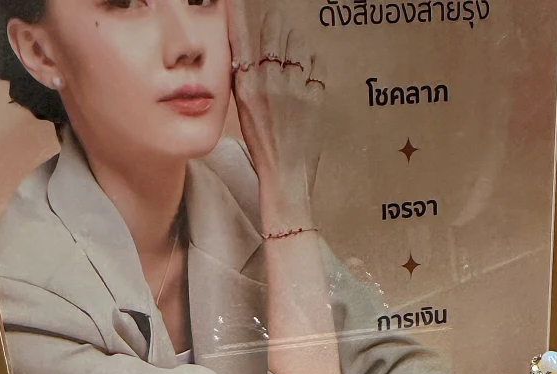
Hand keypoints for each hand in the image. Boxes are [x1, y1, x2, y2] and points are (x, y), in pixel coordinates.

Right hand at [228, 2, 326, 230]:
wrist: (286, 175)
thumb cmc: (263, 145)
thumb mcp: (244, 109)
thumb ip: (246, 79)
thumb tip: (248, 56)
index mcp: (246, 85)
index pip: (239, 38)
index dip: (238, 14)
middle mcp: (269, 81)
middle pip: (274, 36)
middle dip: (277, 29)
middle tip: (278, 27)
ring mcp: (294, 88)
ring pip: (298, 47)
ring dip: (297, 47)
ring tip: (295, 60)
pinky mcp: (315, 97)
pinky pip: (318, 66)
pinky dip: (314, 67)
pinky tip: (309, 77)